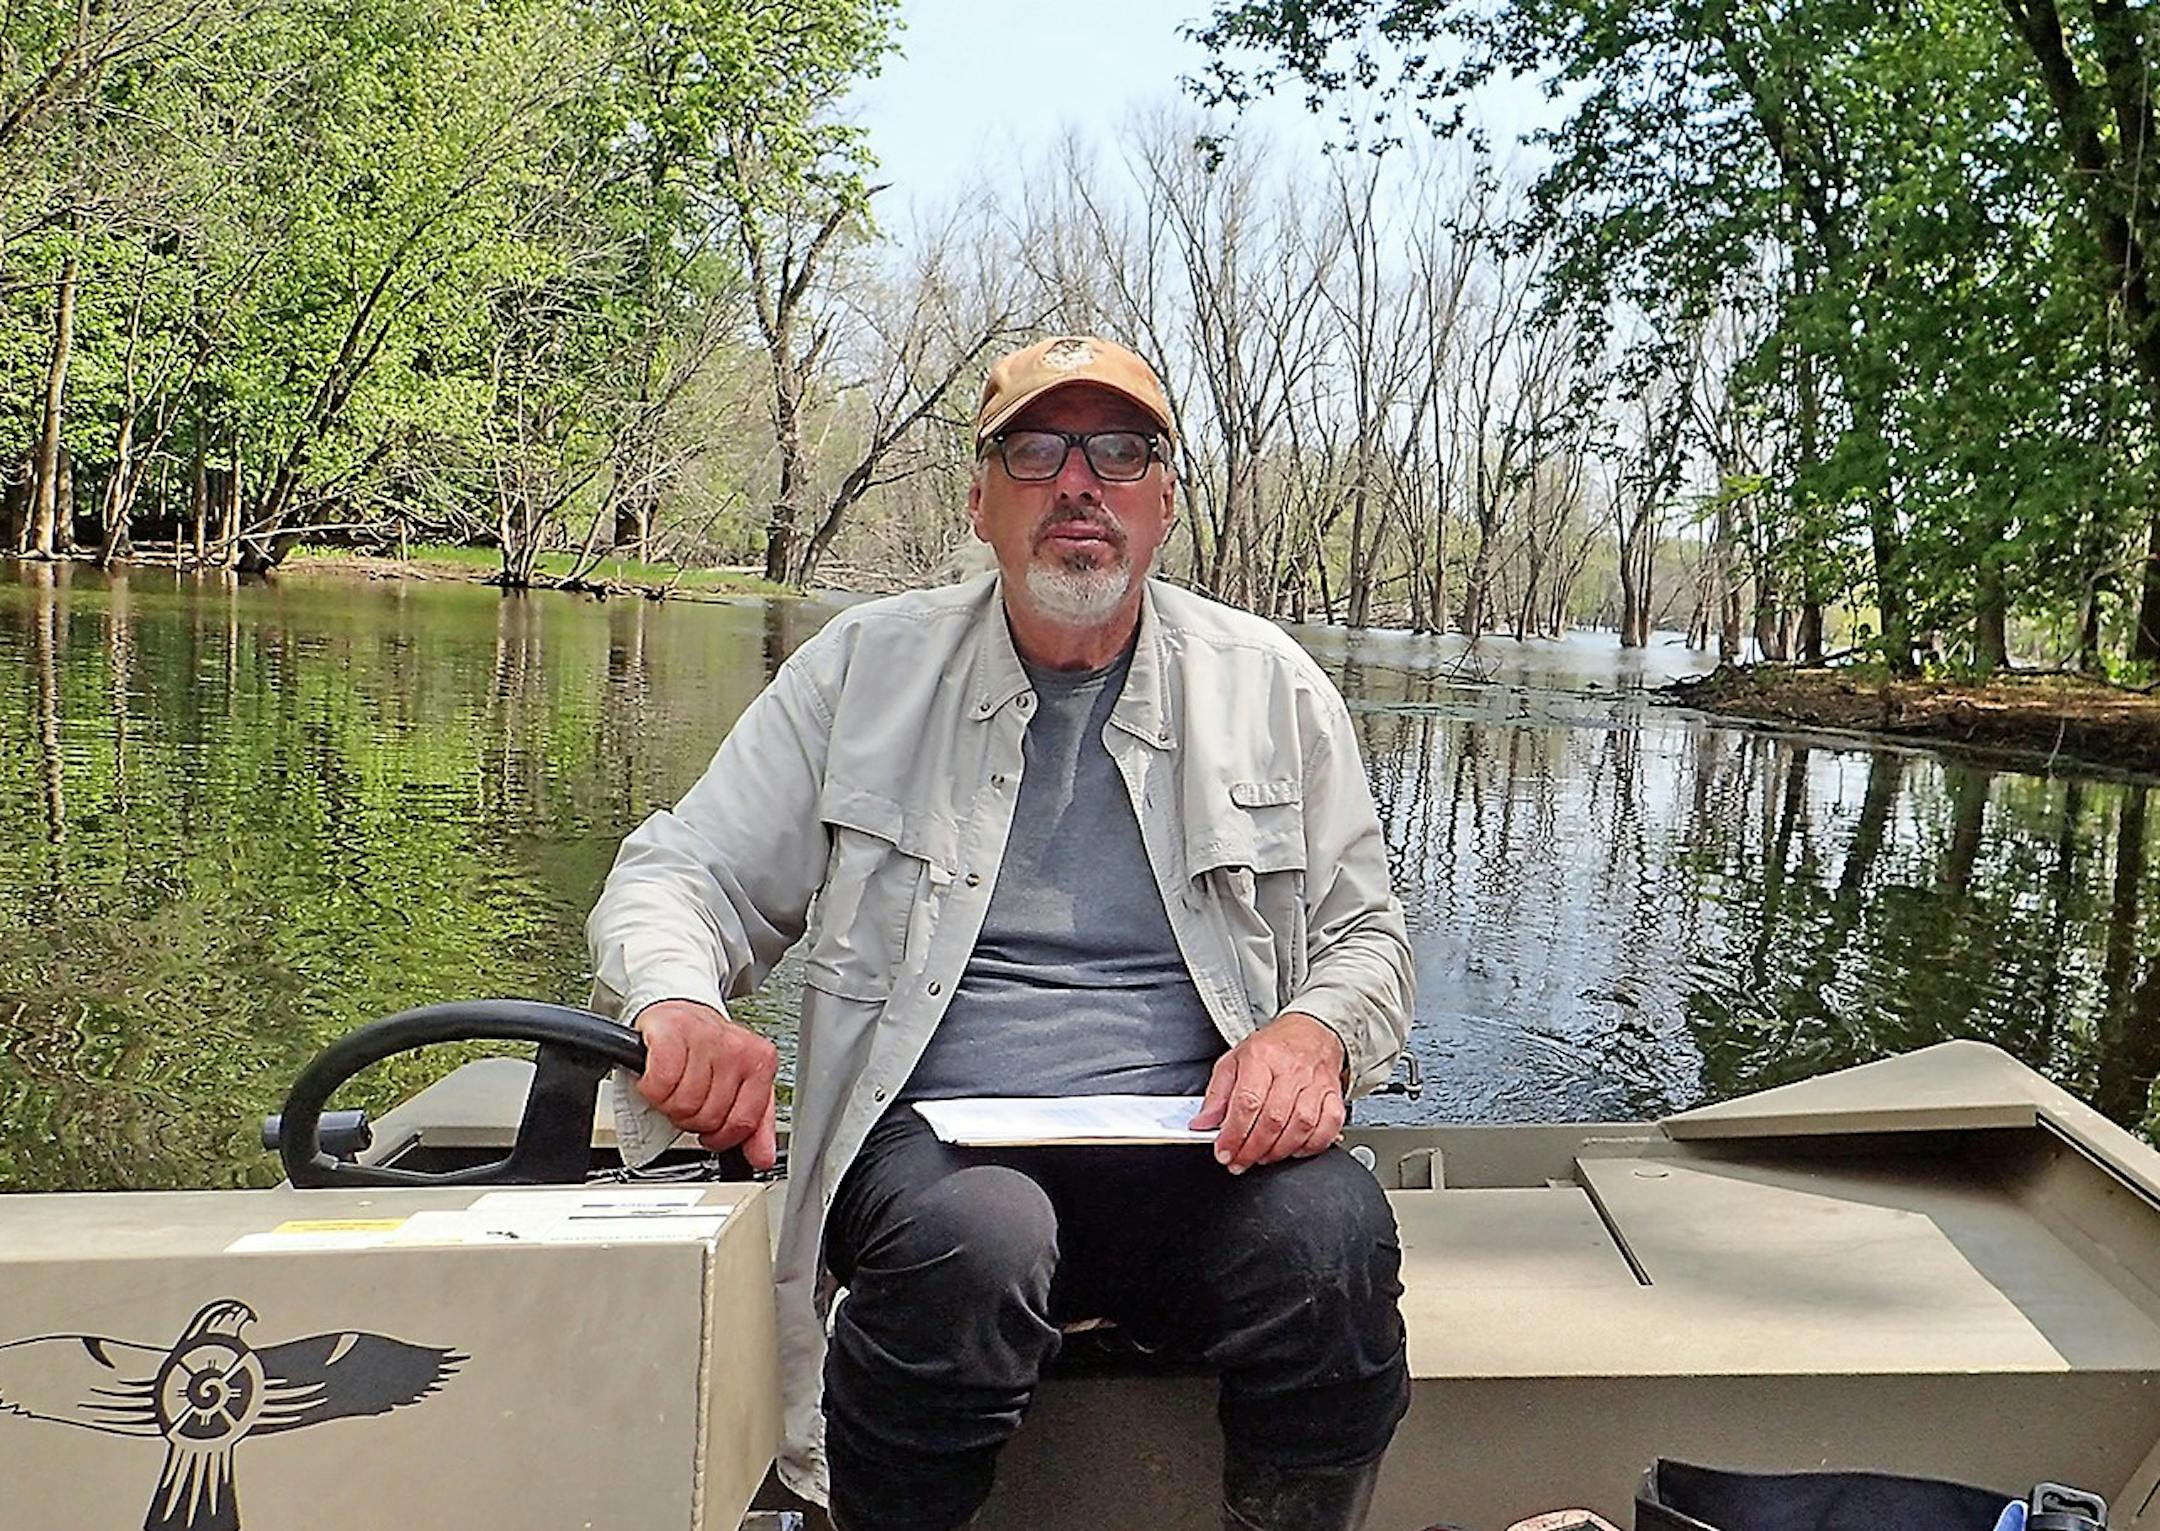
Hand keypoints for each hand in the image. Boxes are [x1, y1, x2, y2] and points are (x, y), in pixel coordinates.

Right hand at [632, 999, 779, 1169]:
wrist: (679, 1015)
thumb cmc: (708, 1053)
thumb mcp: (740, 1086)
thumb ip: (756, 1125)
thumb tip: (763, 1158)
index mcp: (760, 1062)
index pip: (743, 1123)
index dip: (719, 1137)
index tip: (709, 1130)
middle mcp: (736, 1047)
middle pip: (709, 1116)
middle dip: (690, 1118)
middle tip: (685, 1099)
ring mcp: (705, 1037)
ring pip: (684, 1104)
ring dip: (668, 1104)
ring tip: (671, 1087)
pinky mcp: (670, 1032)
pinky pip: (660, 1084)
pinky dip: (651, 1089)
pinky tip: (654, 1078)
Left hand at [1188, 1012, 1346, 1173]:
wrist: (1311, 1032)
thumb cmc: (1272, 1048)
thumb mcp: (1234, 1062)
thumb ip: (1217, 1094)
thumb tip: (1203, 1123)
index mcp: (1261, 1057)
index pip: (1247, 1102)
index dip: (1234, 1134)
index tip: (1224, 1151)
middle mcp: (1291, 1069)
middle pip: (1273, 1119)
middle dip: (1253, 1149)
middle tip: (1239, 1161)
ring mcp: (1316, 1083)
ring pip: (1301, 1126)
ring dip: (1278, 1151)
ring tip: (1262, 1157)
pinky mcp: (1334, 1095)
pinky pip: (1328, 1127)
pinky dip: (1310, 1146)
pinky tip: (1293, 1149)